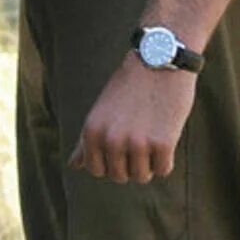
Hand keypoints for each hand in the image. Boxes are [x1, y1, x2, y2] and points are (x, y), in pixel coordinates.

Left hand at [69, 54, 198, 183]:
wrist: (158, 63)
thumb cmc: (128, 88)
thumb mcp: (100, 112)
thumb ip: (86, 141)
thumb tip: (73, 166)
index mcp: (91, 131)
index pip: (95, 170)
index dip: (109, 163)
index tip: (118, 147)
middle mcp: (111, 140)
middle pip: (119, 176)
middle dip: (129, 165)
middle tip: (138, 140)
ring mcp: (137, 143)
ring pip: (142, 177)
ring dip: (148, 164)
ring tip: (150, 138)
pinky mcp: (163, 144)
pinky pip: (163, 170)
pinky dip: (165, 159)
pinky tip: (164, 136)